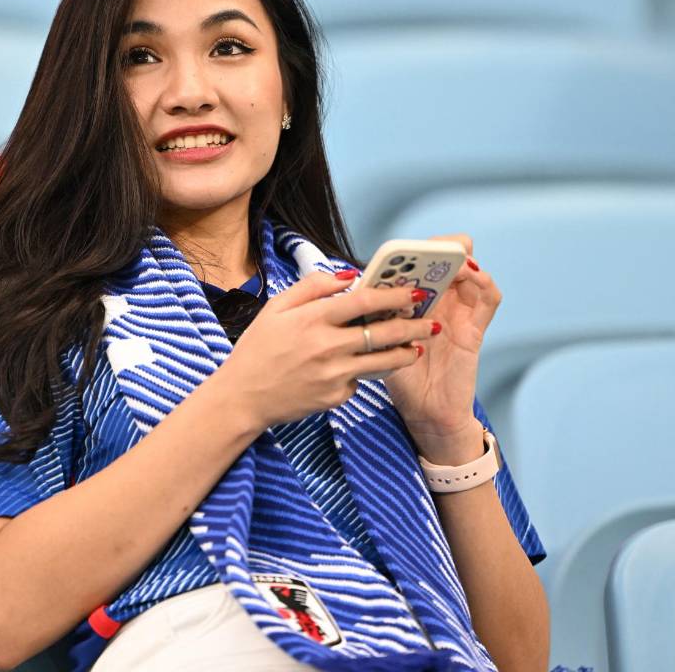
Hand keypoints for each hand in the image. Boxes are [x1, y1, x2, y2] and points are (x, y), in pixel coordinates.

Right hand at [211, 271, 435, 429]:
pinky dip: (364, 372)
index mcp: (312, 319)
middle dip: (413, 325)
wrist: (242, 398)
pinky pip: (359, 380)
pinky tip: (363, 368)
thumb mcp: (276, 308)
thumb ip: (312, 287)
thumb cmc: (258, 349)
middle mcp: (326, 346)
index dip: (393, 294)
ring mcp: (333, 374)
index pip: (364, 301)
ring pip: (383, 361)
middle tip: (431, 322)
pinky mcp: (336, 397)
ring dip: (405, 352)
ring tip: (417, 346)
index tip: (413, 291)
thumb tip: (348, 276)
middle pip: (383, 332)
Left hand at [384, 235, 501, 464]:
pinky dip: (483, 281)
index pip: (419, 263)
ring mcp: (460, 313)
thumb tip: (354, 286)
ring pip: (471, 270)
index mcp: (415, 301)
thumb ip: (375, 314)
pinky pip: (489, 298)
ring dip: (460, 259)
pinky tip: (470, 276)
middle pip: (447, 258)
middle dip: (437, 247)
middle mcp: (440, 301)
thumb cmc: (399, 378)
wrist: (424, 413)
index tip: (398, 251)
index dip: (412, 251)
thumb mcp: (379, 341)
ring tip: (450, 258)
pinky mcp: (476, 329)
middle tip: (427, 249)